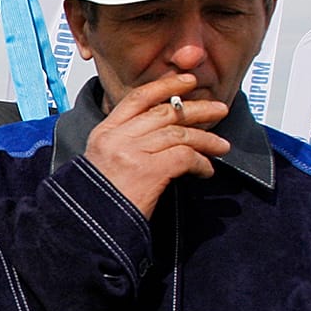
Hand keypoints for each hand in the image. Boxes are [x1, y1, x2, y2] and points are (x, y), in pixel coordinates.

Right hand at [84, 73, 231, 217]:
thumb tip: (162, 132)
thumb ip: (126, 143)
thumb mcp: (103, 163)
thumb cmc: (98, 201)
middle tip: (219, 108)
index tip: (187, 82)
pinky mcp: (148, 171)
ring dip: (206, 139)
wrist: (88, 228)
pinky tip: (206, 171)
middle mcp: (117, 138)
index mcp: (104, 132)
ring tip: (221, 146)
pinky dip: (201, 163)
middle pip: (165, 112)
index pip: (138, 98)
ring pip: (179, 134)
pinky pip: (185, 157)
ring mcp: (131, 153)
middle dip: (197, 109)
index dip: (166, 86)